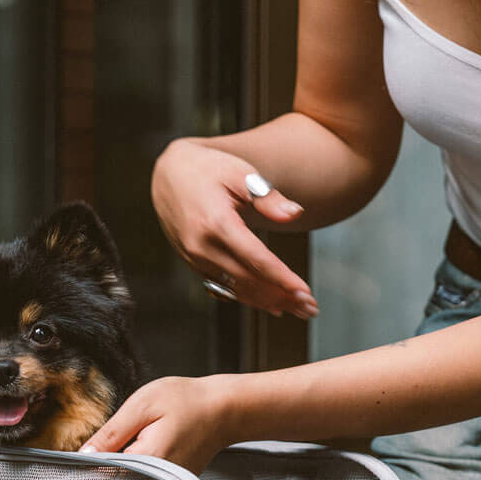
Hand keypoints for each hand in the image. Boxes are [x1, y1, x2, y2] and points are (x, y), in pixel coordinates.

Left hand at [79, 375, 236, 474]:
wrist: (225, 410)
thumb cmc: (187, 401)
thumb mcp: (142, 406)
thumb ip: (111, 433)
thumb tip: (85, 453)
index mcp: (147, 461)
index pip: (104, 472)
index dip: (92, 460)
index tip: (95, 446)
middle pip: (116, 479)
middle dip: (109, 459)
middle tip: (124, 435)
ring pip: (130, 479)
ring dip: (125, 462)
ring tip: (143, 437)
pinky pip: (145, 478)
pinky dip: (141, 464)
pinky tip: (151, 445)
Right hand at [151, 138, 318, 317]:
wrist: (169, 174)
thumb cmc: (209, 169)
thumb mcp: (240, 173)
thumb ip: (268, 196)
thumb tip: (295, 214)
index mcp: (215, 222)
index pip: (255, 258)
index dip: (282, 278)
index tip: (306, 293)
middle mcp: (201, 246)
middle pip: (248, 280)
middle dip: (282, 296)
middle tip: (311, 308)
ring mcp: (194, 258)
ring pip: (236, 289)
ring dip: (269, 302)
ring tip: (298, 311)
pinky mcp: (193, 263)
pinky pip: (224, 287)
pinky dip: (249, 297)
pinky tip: (271, 305)